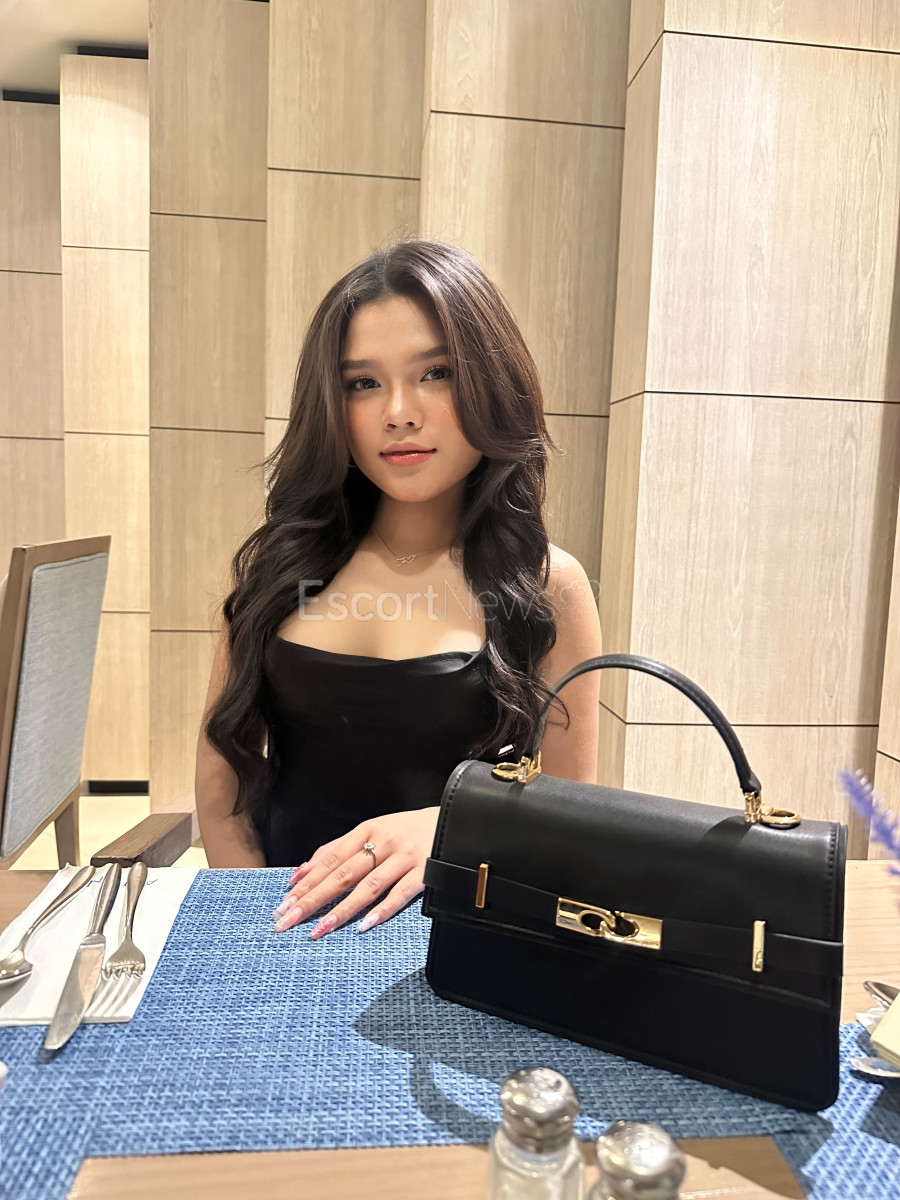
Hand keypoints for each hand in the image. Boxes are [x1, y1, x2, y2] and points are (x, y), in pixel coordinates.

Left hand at [271, 807, 439, 938]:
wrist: (455, 820)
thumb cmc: (407, 830)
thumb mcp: (373, 831)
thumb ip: (338, 849)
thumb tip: (301, 872)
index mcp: (367, 830)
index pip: (329, 859)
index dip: (306, 882)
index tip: (284, 903)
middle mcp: (384, 842)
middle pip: (342, 874)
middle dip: (313, 899)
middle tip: (288, 920)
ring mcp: (404, 857)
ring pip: (368, 886)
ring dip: (341, 910)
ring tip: (319, 929)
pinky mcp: (425, 872)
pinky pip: (400, 894)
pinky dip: (382, 910)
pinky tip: (364, 926)